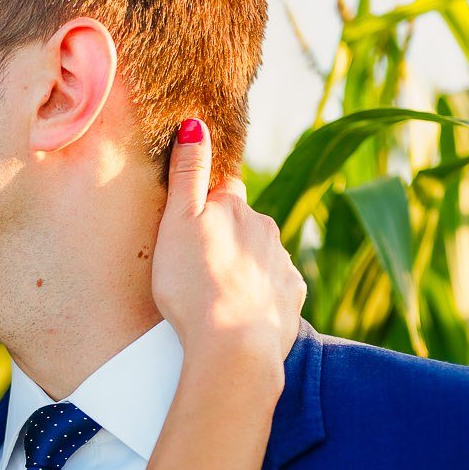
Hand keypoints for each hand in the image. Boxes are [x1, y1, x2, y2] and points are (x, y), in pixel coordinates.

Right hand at [150, 118, 305, 366]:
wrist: (233, 345)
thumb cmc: (194, 285)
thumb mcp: (178, 223)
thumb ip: (188, 173)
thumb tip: (196, 124)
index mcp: (235, 209)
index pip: (226, 188)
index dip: (210, 198)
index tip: (195, 215)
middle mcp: (265, 230)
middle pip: (245, 223)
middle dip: (228, 234)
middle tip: (198, 261)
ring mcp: (281, 264)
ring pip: (261, 255)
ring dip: (243, 266)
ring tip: (217, 292)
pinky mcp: (290, 298)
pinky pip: (274, 289)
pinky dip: (259, 295)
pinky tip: (241, 312)